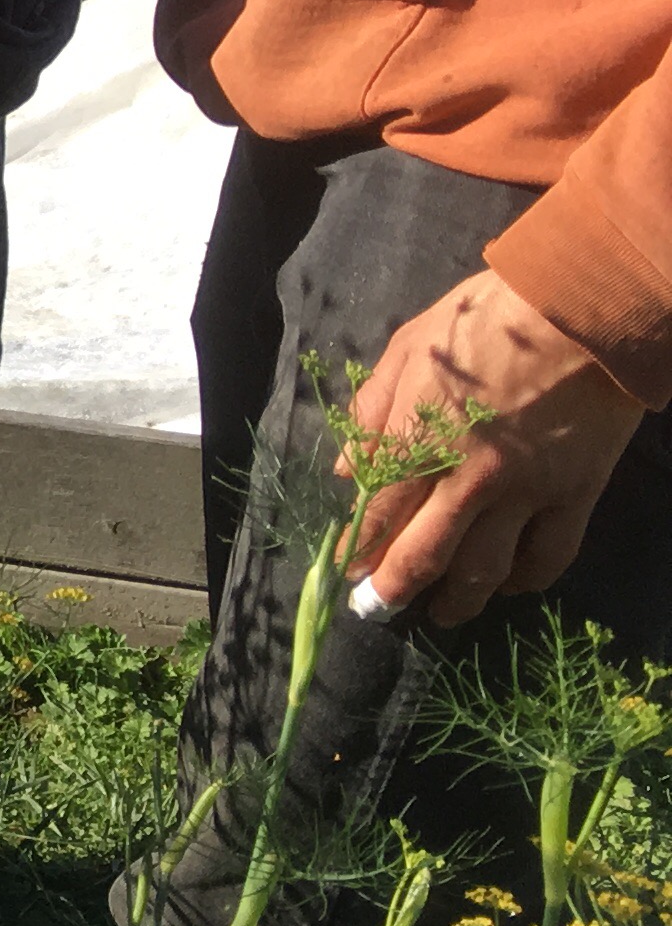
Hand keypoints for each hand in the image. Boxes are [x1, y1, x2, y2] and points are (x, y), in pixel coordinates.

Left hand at [344, 267, 647, 627]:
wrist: (581, 311)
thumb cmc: (484, 318)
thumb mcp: (408, 349)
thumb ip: (374, 412)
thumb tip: (348, 473)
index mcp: (420, 440)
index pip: (377, 513)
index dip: (358, 549)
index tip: (344, 573)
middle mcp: (468, 477)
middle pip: (424, 553)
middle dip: (394, 590)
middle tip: (376, 613)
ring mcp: (525, 492)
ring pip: (486, 568)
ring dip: (458, 600)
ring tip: (441, 615)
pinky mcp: (575, 494)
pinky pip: (550, 555)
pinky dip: (528, 580)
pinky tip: (511, 585)